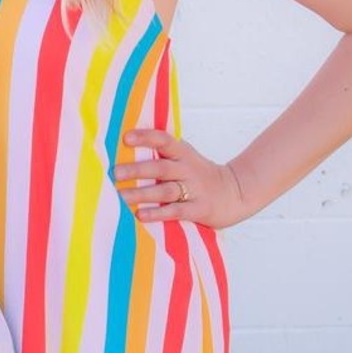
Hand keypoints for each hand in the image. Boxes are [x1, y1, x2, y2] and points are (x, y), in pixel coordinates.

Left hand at [112, 128, 248, 228]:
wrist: (236, 192)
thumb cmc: (200, 176)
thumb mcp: (185, 158)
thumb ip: (163, 154)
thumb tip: (126, 145)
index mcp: (183, 154)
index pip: (164, 140)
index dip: (146, 137)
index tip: (126, 138)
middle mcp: (188, 169)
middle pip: (160, 167)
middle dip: (137, 170)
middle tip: (115, 172)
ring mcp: (194, 190)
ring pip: (165, 191)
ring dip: (142, 194)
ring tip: (121, 196)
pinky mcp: (198, 209)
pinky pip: (175, 211)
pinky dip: (158, 213)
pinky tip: (141, 215)